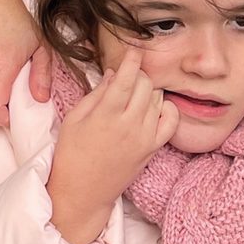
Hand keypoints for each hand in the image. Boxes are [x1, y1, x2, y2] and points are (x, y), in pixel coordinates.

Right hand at [47, 48, 178, 243]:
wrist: (83, 192)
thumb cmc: (72, 154)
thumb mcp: (75, 118)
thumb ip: (97, 93)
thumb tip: (115, 73)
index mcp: (106, 114)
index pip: (127, 78)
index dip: (132, 60)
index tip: (133, 51)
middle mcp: (129, 124)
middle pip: (146, 84)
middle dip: (137, 75)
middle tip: (127, 80)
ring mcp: (145, 137)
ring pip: (158, 98)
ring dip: (148, 91)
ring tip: (133, 98)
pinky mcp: (153, 148)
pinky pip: (171, 120)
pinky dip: (166, 109)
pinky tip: (153, 109)